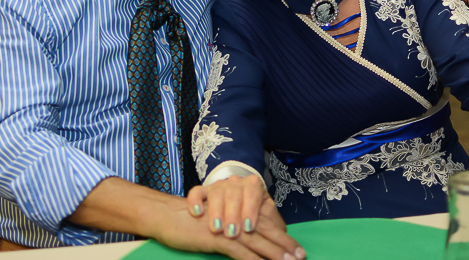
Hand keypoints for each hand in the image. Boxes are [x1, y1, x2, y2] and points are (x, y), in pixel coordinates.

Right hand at [154, 195, 304, 259]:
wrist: (167, 216)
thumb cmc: (191, 223)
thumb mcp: (216, 226)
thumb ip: (232, 234)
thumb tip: (250, 243)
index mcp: (238, 213)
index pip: (265, 226)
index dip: (283, 239)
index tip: (299, 251)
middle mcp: (235, 217)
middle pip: (265, 233)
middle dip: (284, 247)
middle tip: (301, 257)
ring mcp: (227, 227)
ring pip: (256, 242)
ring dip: (274, 254)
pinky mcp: (216, 237)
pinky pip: (238, 251)